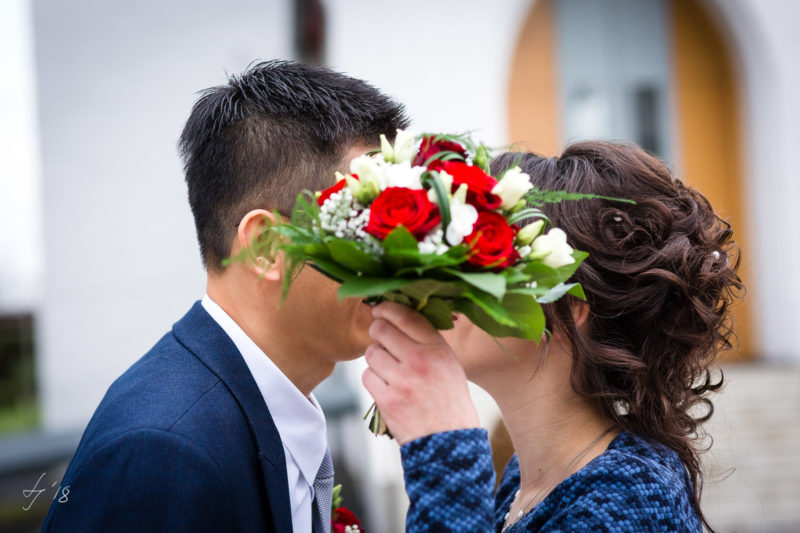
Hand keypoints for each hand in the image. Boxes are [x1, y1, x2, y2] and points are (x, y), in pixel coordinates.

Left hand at [362, 301, 479, 444]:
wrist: (449, 441)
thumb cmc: (449, 400)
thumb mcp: (450, 364)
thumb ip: (427, 342)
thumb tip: (398, 319)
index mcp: (438, 349)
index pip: (407, 316)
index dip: (388, 308)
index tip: (380, 309)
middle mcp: (420, 361)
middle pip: (382, 330)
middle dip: (377, 332)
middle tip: (380, 339)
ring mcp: (402, 381)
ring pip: (372, 353)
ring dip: (376, 359)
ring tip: (389, 369)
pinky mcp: (388, 400)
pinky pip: (367, 376)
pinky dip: (373, 380)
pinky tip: (386, 386)